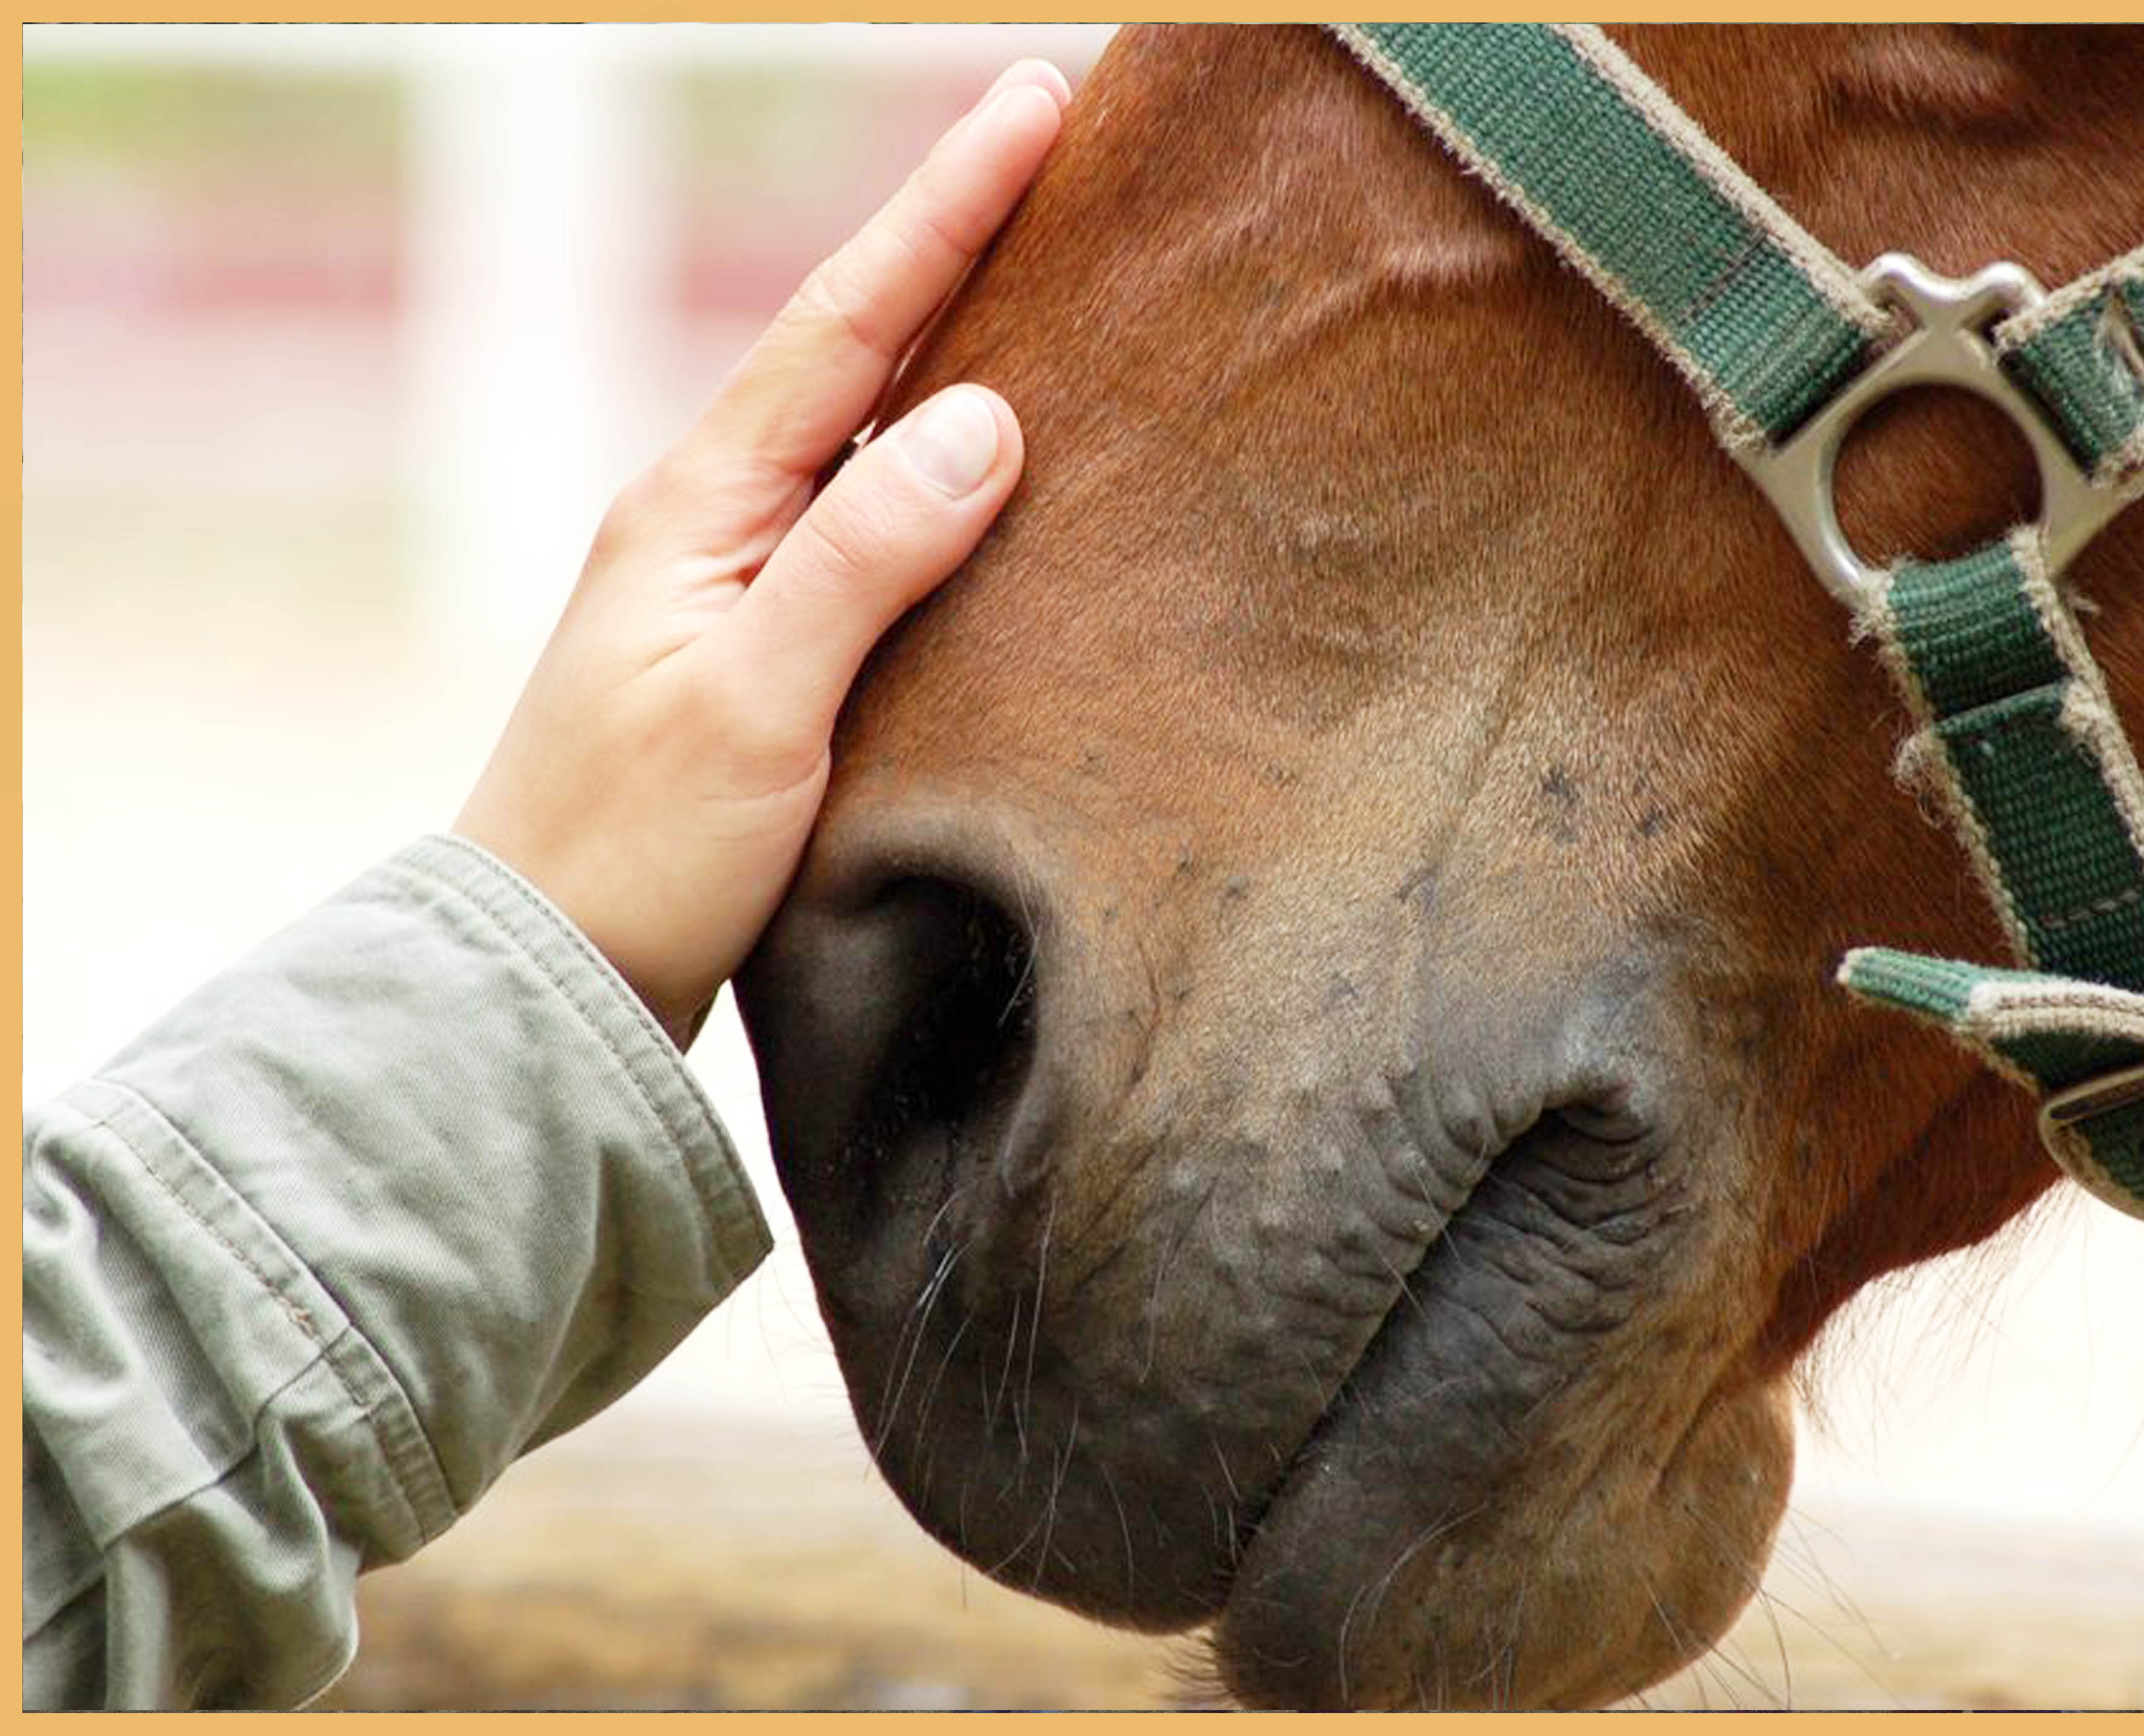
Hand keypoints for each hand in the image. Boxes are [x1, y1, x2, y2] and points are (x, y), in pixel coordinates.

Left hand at [456, 60, 1068, 1042]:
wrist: (543, 986)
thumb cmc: (633, 854)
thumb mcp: (753, 704)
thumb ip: (865, 559)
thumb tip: (987, 417)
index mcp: (700, 505)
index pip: (847, 326)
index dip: (944, 209)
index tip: (1032, 104)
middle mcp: (714, 519)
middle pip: (858, 349)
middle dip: (957, 241)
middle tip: (1056, 144)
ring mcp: (735, 582)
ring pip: (867, 431)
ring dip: (954, 341)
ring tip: (1052, 271)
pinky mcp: (765, 650)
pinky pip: (872, 522)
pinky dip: (942, 467)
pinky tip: (996, 464)